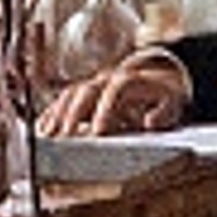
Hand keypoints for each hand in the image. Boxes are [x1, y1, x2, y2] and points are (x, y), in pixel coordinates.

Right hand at [36, 47, 191, 136]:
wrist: (158, 80)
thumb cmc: (165, 97)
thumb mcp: (173, 103)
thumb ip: (163, 113)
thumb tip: (148, 122)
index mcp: (129, 81)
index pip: (114, 93)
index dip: (104, 111)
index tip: (98, 132)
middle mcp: (106, 79)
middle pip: (85, 92)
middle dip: (73, 114)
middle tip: (65, 137)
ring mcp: (91, 84)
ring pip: (69, 94)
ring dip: (57, 114)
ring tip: (48, 136)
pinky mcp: (82, 91)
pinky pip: (62, 99)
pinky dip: (52, 113)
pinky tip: (43, 129)